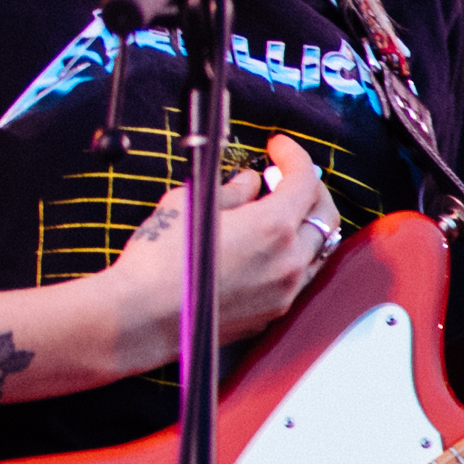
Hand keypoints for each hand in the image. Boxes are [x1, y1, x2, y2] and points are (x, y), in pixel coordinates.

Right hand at [98, 134, 337, 359]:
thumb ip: (231, 191)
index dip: (294, 156)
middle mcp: (289, 260)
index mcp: (273, 227)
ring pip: (317, 249)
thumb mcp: (189, 205)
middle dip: (310, 187)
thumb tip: (250, 183)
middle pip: (324, 214)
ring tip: (279, 209)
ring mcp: (285, 291)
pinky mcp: (272, 313)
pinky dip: (293, 254)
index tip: (277, 146)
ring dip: (305, 223)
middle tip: (284, 174)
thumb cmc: (157, 260)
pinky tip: (269, 246)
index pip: (304, 180)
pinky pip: (298, 277)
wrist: (139, 318)